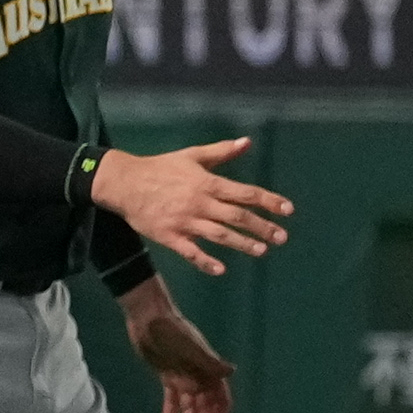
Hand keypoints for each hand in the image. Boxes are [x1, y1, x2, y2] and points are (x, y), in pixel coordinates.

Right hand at [89, 138, 289, 274]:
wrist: (124, 183)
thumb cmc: (160, 168)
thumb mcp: (191, 155)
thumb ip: (221, 151)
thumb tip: (247, 142)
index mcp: (207, 183)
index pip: (244, 193)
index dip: (268, 201)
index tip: (288, 210)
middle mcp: (200, 203)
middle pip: (237, 217)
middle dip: (262, 227)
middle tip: (281, 238)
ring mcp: (184, 222)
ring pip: (219, 235)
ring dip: (242, 244)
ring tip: (261, 251)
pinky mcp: (169, 236)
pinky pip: (190, 252)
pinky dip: (205, 262)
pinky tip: (220, 270)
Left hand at [120, 275, 233, 412]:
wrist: (148, 317)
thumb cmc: (171, 329)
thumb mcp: (189, 346)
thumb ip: (207, 362)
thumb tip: (230, 372)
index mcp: (209, 371)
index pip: (220, 402)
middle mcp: (200, 376)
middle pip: (204, 408)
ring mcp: (184, 376)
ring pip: (189, 407)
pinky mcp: (168, 375)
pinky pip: (172, 399)